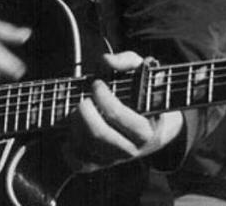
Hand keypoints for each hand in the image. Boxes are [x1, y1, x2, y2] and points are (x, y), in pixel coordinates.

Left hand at [61, 51, 184, 172]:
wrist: (156, 129)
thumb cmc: (144, 95)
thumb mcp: (143, 73)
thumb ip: (127, 61)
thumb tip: (105, 61)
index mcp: (146, 129)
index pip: (118, 116)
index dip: (103, 98)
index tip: (97, 84)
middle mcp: (132, 149)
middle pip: (99, 135)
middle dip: (85, 112)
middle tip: (84, 98)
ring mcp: (115, 159)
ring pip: (87, 147)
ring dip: (76, 124)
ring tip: (78, 108)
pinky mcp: (100, 165)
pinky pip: (78, 162)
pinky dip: (69, 147)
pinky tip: (71, 130)